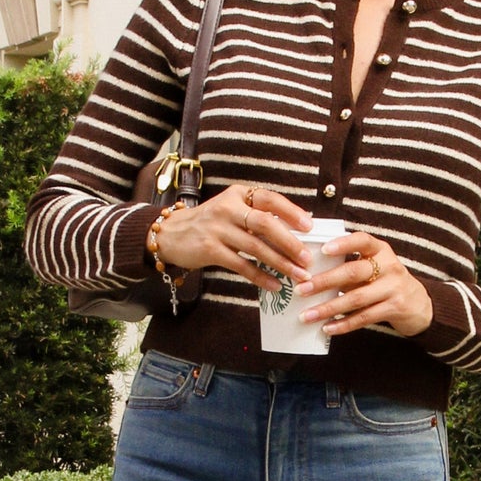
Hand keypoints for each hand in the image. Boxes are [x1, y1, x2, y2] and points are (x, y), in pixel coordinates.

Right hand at [150, 182, 311, 289]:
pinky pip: (241, 266)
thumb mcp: (231, 210)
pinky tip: (274, 285)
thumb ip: (257, 215)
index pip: (269, 199)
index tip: (309, 226)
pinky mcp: (210, 250)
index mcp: (238, 195)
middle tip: (307, 258)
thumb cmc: (210, 224)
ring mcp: (217, 229)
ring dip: (280, 263)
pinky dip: (260, 276)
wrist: (171, 234)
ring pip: (256, 247)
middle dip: (290, 243)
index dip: (291, 212)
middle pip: (265, 224)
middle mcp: (228, 208)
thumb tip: (296, 228)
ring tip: (298, 275)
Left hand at [301, 229, 433, 340]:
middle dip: (325, 281)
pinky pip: (365, 317)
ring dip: (329, 308)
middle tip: (301, 289)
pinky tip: (327, 328)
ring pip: (356, 298)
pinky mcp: (396, 308)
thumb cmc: (385, 282)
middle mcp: (389, 265)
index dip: (343, 244)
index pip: (361, 240)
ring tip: (307, 315)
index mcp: (380, 250)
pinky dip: (344, 324)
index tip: (323, 250)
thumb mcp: (374, 268)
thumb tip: (311, 276)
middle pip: (353, 272)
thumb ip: (350, 267)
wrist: (419, 304)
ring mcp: (394, 287)